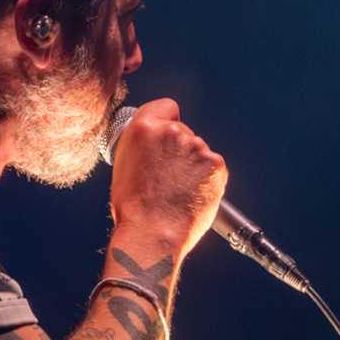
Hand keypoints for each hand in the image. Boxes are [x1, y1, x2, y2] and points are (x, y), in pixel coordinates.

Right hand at [109, 99, 226, 260]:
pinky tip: (191, 194)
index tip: (166, 135)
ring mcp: (197, 148)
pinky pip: (213, 167)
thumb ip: (141, 146)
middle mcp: (172, 133)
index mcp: (144, 129)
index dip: (166, 121)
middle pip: (183, 131)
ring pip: (198, 151)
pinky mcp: (216, 165)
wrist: (153, 232)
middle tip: (168, 175)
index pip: (166, 107)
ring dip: (193, 165)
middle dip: (179, 150)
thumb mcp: (123, 165)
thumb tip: (152, 145)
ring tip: (178, 190)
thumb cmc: (134, 208)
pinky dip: (206, 179)